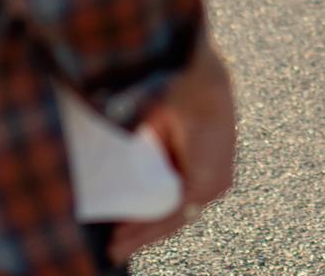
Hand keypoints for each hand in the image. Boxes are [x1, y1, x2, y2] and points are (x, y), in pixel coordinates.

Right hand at [108, 41, 237, 263]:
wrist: (193, 76)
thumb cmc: (174, 91)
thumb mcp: (153, 127)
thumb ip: (139, 146)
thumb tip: (108, 158)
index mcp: (203, 162)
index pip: (173, 200)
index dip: (145, 219)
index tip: (118, 232)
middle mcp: (214, 176)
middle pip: (171, 215)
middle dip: (140, 235)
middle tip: (113, 249)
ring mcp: (215, 182)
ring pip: (170, 218)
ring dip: (139, 235)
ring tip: (113, 247)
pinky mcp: (210, 182)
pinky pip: (174, 212)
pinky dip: (146, 226)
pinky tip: (123, 235)